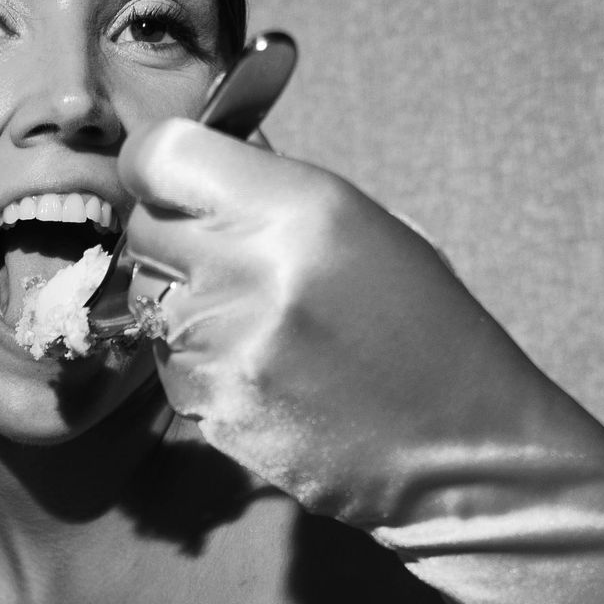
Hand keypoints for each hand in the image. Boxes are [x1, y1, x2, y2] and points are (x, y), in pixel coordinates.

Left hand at [120, 120, 548, 530]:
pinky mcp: (212, 410)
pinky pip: (169, 366)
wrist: (458, 445)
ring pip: (149, 302)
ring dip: (181, 303)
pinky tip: (263, 370)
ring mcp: (225, 349)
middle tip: (221, 255)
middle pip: (144, 230)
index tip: (170, 179)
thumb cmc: (422, 327)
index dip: (156, 164)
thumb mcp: (365, 228)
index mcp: (298, 211)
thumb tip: (204, 165)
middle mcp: (250, 273)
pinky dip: (197, 362)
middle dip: (170, 235)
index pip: (160, 157)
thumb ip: (273, 194)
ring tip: (257, 321)